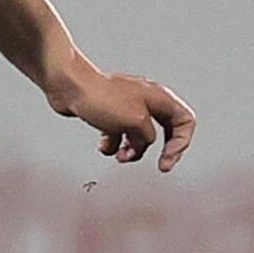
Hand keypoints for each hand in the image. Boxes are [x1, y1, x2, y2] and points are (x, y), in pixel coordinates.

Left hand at [48, 63, 195, 171]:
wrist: (68, 87)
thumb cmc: (101, 98)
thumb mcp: (135, 122)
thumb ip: (148, 136)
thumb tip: (143, 143)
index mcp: (159, 98)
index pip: (185, 121)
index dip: (181, 143)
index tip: (167, 160)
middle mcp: (146, 102)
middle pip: (165, 131)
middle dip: (161, 150)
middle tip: (160, 166)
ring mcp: (127, 108)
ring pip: (139, 136)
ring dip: (133, 150)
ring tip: (121, 155)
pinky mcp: (109, 114)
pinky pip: (118, 135)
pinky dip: (112, 144)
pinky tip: (102, 144)